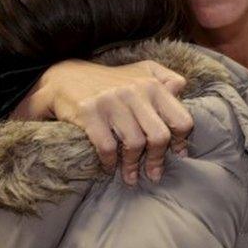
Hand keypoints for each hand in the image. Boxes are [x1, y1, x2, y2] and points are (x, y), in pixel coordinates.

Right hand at [22, 60, 192, 185]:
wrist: (66, 77)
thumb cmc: (110, 81)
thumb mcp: (141, 71)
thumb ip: (165, 79)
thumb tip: (182, 92)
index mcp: (152, 84)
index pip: (180, 118)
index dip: (180, 141)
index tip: (177, 154)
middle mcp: (134, 90)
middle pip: (159, 136)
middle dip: (156, 160)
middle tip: (153, 174)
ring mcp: (111, 101)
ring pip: (134, 144)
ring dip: (132, 166)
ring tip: (130, 176)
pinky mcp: (89, 112)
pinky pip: (107, 147)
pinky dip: (109, 163)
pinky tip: (109, 168)